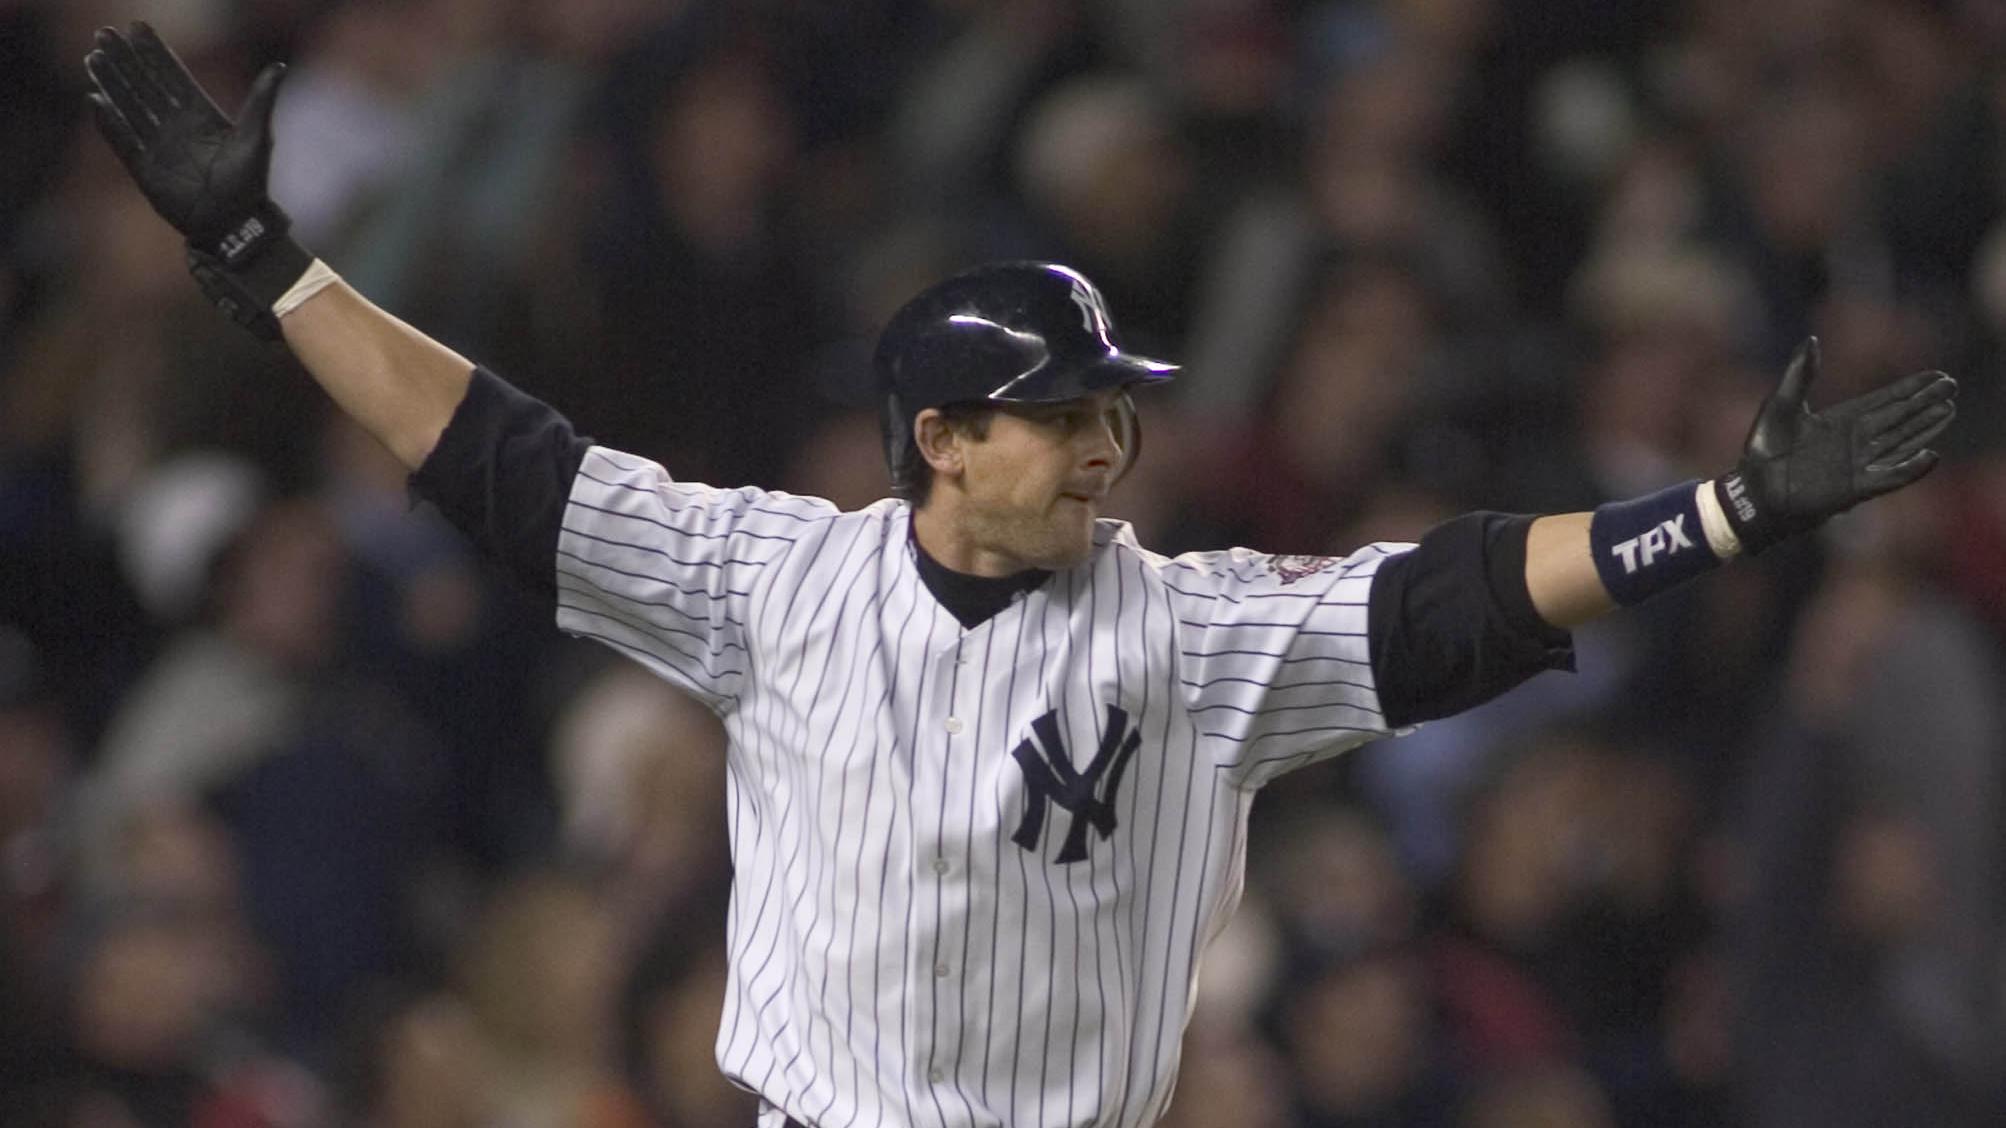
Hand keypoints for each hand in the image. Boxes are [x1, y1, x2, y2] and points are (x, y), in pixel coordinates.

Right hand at [85, 21, 287, 263]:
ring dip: (112, 83)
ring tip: (94, 58)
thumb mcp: (259, 137)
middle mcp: (176, 127)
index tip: (136, 27)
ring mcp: (159, 147)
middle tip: (104, 34)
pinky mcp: (145, 170)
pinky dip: (109, 123)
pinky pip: (123, 142)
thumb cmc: (250, 182)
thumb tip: (279, 67)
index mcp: (200, 116)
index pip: (172, 76)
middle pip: (145, 85)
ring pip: (129, 107)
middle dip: (124, 60)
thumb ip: (262, 100)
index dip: (154, 52)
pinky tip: (95, 100)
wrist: (236, 224)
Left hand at [1717, 337, 1956, 552]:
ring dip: (1924, 429)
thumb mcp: (1781, 405)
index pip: (1884, 401)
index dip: (1911, 389)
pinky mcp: (1855, 489)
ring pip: (1900, 443)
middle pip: (1899, 418)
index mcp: (1841, 421)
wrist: (1754, 493)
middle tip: (1951, 388)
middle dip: (1924, 403)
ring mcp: (1857, 465)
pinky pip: (1890, 478)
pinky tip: (1931, 455)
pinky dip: (1910, 468)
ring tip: (1948, 412)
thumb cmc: (1763, 451)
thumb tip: (1811, 340)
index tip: (1937, 376)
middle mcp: (1855, 442)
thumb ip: (1799, 375)